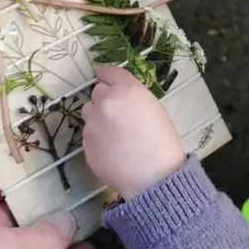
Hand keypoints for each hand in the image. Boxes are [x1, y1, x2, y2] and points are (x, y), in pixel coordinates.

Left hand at [82, 65, 185, 200]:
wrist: (153, 177)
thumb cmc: (162, 142)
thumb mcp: (154, 108)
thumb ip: (133, 97)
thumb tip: (120, 97)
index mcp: (126, 90)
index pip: (107, 72)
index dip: (107, 76)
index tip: (106, 79)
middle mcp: (105, 102)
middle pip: (96, 92)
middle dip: (105, 99)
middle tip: (117, 114)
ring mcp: (92, 123)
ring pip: (89, 113)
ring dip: (98, 117)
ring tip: (114, 134)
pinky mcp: (85, 143)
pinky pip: (89, 134)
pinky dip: (97, 138)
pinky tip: (112, 150)